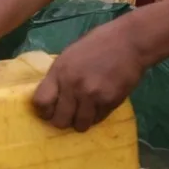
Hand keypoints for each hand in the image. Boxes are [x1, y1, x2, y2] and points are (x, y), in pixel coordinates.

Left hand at [32, 21, 146, 130]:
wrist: (128, 42)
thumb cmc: (97, 44)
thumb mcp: (69, 56)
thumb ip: (59, 77)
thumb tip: (53, 98)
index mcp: (59, 71)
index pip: (41, 102)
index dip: (43, 111)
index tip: (48, 112)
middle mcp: (72, 85)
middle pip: (60, 120)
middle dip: (62, 121)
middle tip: (67, 116)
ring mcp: (92, 95)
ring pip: (80, 125)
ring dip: (81, 122)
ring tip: (84, 113)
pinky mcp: (109, 102)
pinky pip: (98, 120)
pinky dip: (96, 117)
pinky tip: (98, 106)